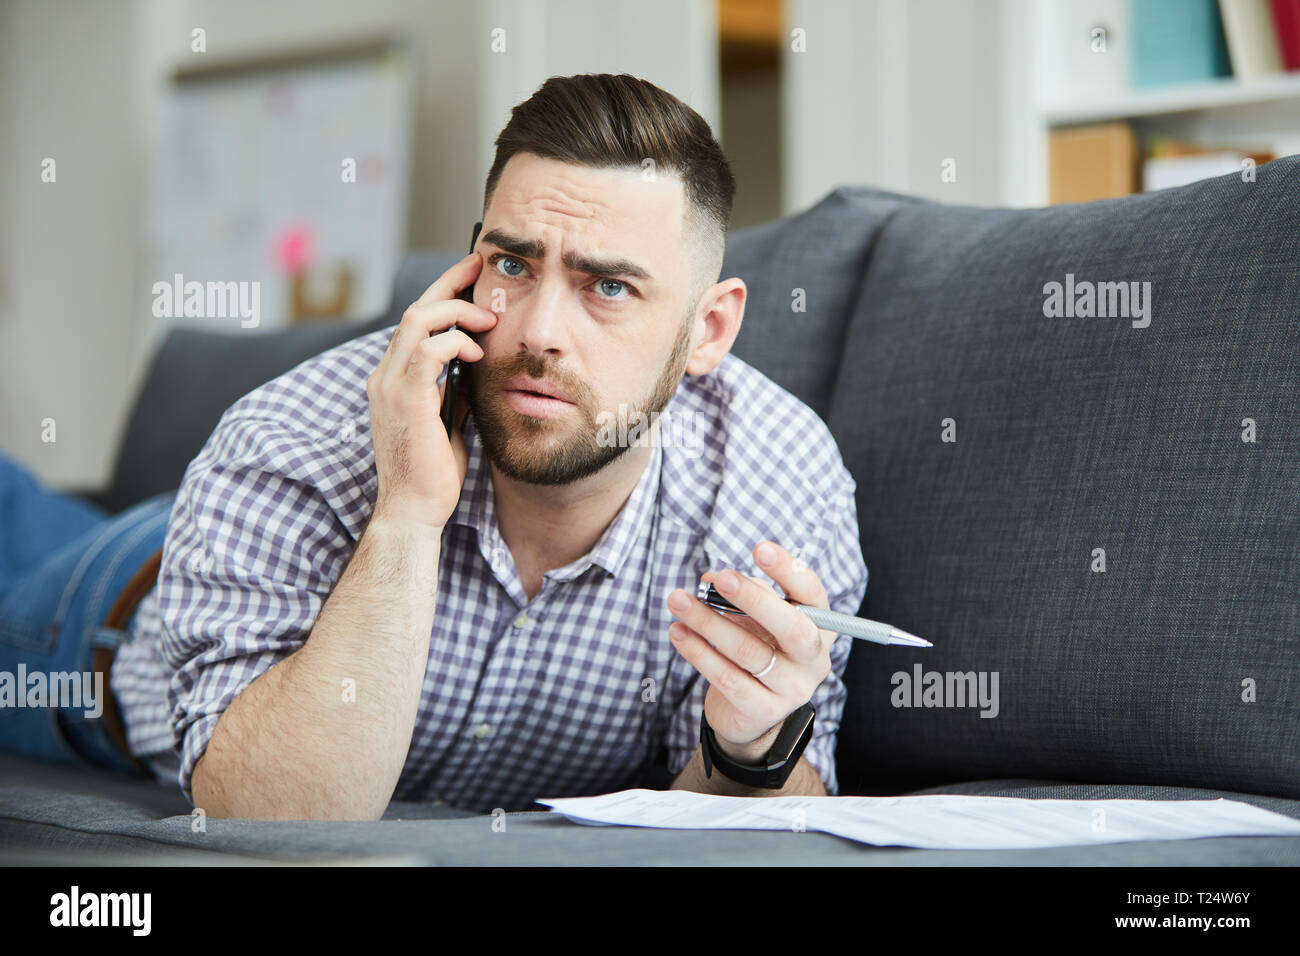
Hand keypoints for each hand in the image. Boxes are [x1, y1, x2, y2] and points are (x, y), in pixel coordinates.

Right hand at [366, 252, 496, 530]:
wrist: (413, 510)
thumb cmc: (432, 473)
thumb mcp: (447, 419)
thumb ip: (453, 388)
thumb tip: (474, 364)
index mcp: (391, 378)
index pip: (414, 321)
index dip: (442, 293)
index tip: (471, 273)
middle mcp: (384, 375)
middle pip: (414, 309)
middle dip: (450, 284)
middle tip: (481, 268)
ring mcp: (389, 385)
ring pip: (417, 320)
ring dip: (457, 311)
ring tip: (488, 319)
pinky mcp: (405, 399)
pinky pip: (428, 350)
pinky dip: (455, 342)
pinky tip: (476, 353)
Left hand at [666, 541, 834, 762]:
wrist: (749, 711)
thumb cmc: (756, 648)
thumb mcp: (753, 618)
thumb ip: (739, 595)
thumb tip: (709, 579)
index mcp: (818, 626)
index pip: (812, 594)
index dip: (789, 570)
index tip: (760, 548)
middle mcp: (814, 659)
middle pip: (793, 627)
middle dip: (754, 599)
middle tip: (719, 579)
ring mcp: (792, 688)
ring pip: (749, 651)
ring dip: (709, 622)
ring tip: (679, 601)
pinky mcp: (764, 710)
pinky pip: (727, 678)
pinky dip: (698, 652)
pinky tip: (678, 633)